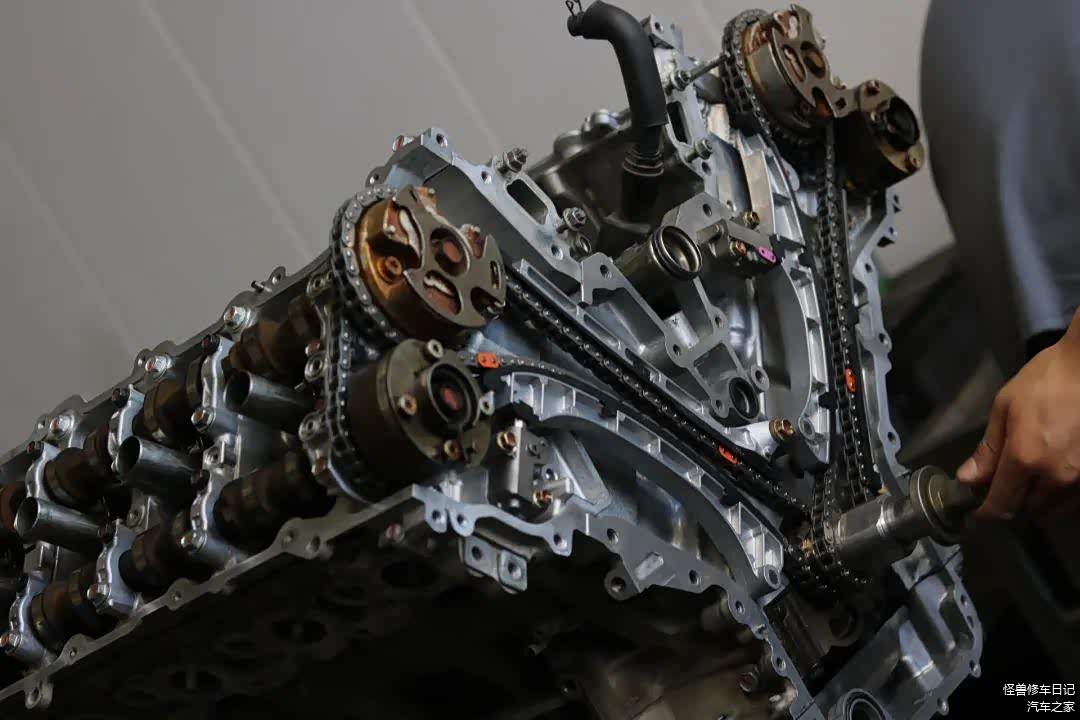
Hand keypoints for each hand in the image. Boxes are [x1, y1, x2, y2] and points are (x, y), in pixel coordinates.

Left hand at [956, 309, 1079, 519]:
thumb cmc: (1046, 380)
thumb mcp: (1005, 408)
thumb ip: (987, 449)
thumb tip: (967, 479)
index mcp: (1026, 459)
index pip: (1001, 506)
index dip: (986, 514)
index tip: (976, 510)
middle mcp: (1057, 477)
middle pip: (1028, 512)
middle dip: (1009, 505)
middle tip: (998, 486)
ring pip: (1053, 509)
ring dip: (1035, 502)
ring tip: (1025, 479)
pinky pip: (1073, 498)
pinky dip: (1058, 494)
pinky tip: (1049, 473)